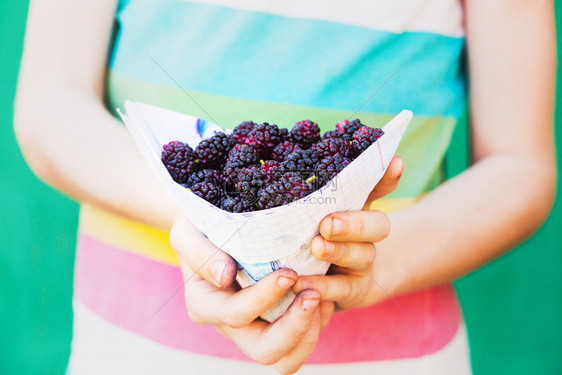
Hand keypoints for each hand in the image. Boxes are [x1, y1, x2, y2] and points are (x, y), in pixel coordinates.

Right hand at [170, 215, 334, 373]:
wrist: (213, 225)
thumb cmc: (199, 226)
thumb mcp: (188, 231)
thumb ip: (200, 252)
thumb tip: (224, 276)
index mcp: (204, 305)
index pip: (236, 314)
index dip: (264, 298)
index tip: (289, 273)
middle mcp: (228, 324)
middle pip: (265, 351)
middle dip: (294, 328)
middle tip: (314, 295)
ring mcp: (253, 327)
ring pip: (286, 357)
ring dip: (309, 332)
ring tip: (323, 297)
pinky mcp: (274, 322)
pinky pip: (300, 342)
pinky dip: (317, 323)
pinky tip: (325, 295)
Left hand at [293, 155, 403, 310]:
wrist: (345, 284)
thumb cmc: (325, 240)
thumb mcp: (324, 214)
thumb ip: (327, 193)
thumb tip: (339, 159)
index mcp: (360, 211)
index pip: (379, 188)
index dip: (387, 177)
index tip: (395, 162)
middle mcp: (368, 237)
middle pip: (377, 226)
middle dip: (354, 223)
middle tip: (329, 222)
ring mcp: (363, 266)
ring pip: (361, 257)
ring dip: (339, 252)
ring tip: (316, 246)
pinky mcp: (352, 292)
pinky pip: (339, 290)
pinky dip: (321, 287)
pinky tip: (300, 284)